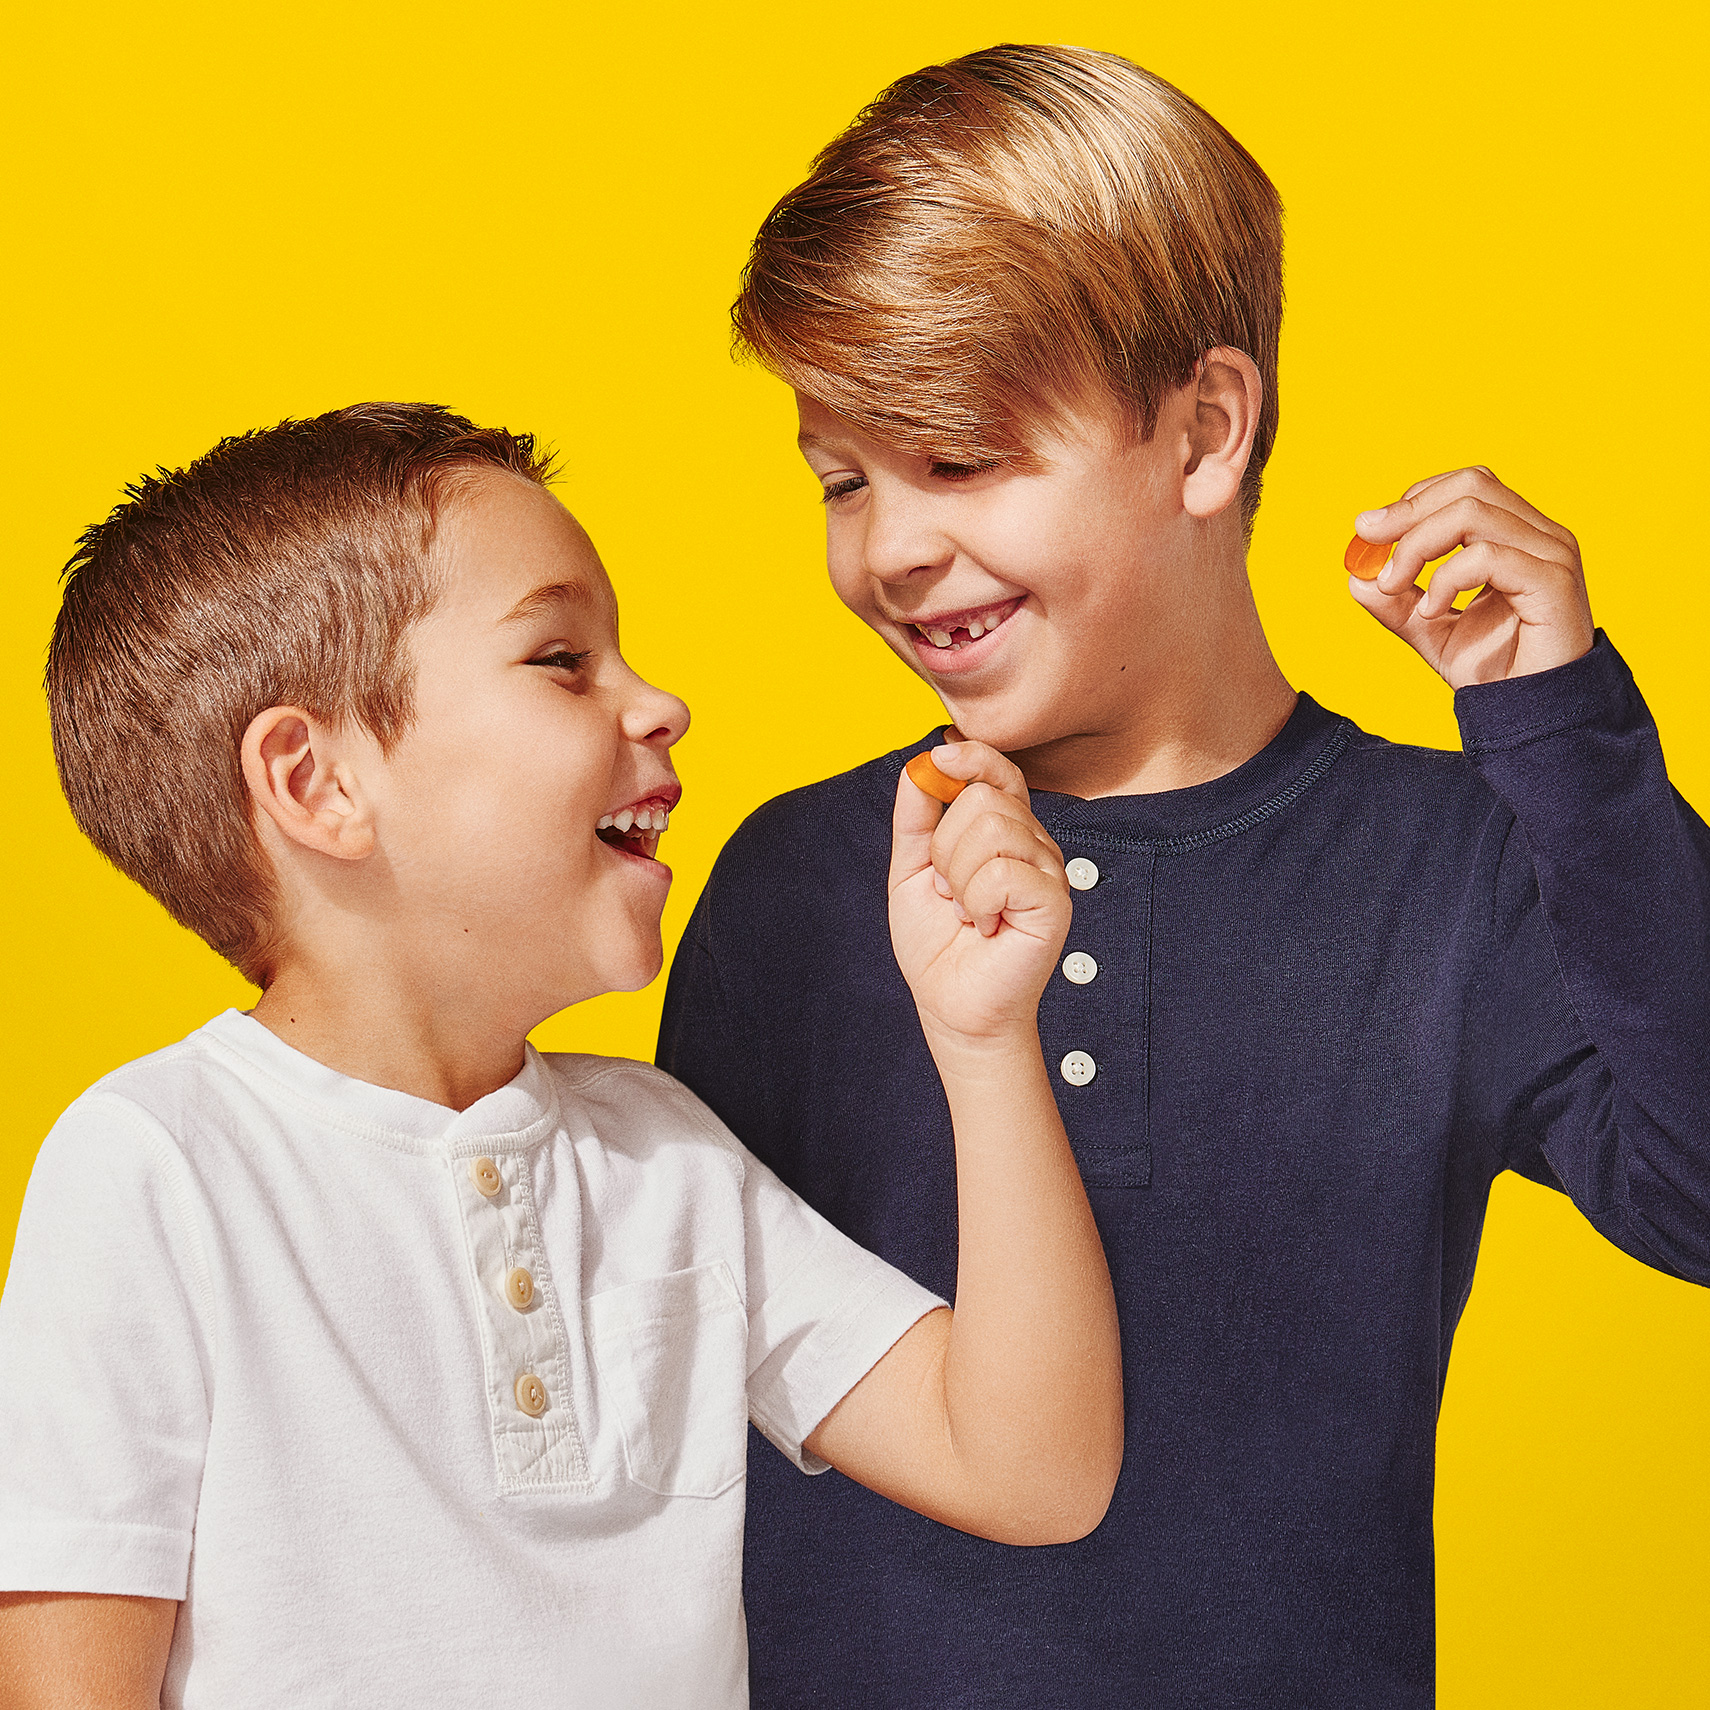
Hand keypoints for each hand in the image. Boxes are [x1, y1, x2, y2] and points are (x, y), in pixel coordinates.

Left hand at [888, 741, 1069, 1053]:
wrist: (951, 1004)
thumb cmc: (937, 943)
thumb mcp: (910, 870)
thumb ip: (915, 817)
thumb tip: (920, 765)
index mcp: (1004, 831)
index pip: (998, 771)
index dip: (971, 757)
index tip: (941, 758)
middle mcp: (1032, 843)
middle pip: (982, 797)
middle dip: (944, 848)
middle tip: (950, 892)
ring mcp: (1047, 870)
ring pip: (991, 828)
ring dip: (958, 878)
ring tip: (967, 911)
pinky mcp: (1054, 900)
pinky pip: (1001, 872)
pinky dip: (977, 901)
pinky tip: (986, 925)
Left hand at [1347, 466, 1593, 685]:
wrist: (1532, 716)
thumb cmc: (1495, 670)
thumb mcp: (1429, 629)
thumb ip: (1396, 601)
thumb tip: (1356, 575)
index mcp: (1518, 535)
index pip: (1467, 485)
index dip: (1413, 499)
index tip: (1368, 530)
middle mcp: (1541, 536)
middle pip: (1470, 485)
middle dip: (1408, 511)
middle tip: (1369, 542)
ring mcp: (1553, 555)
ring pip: (1473, 513)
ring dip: (1417, 546)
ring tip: (1395, 586)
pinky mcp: (1553, 583)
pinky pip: (1488, 556)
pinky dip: (1446, 578)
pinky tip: (1432, 610)